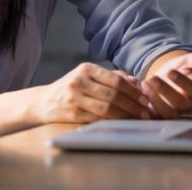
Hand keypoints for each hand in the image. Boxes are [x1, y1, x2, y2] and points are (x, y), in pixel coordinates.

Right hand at [33, 62, 150, 123]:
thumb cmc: (72, 88)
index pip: (116, 80)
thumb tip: (136, 82)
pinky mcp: (72, 113)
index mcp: (86, 68)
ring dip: (126, 115)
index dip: (134, 91)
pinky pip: (98, 119)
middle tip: (147, 113)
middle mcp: (79, 81)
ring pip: (107, 108)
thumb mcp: (88, 76)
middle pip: (114, 94)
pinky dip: (113, 122)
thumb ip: (112, 76)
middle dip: (134, 105)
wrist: (44, 101)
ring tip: (137, 119)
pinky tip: (122, 123)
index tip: (146, 100)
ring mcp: (74, 97)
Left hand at [141, 51, 191, 118]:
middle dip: (165, 91)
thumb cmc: (177, 69)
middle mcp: (185, 104)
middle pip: (180, 104)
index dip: (182, 82)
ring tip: (144, 84)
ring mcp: (172, 111)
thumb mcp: (187, 62)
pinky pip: (153, 116)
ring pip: (167, 113)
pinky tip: (137, 93)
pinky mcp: (157, 114)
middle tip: (153, 78)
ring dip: (155, 99)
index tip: (170, 71)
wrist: (162, 77)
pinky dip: (144, 107)